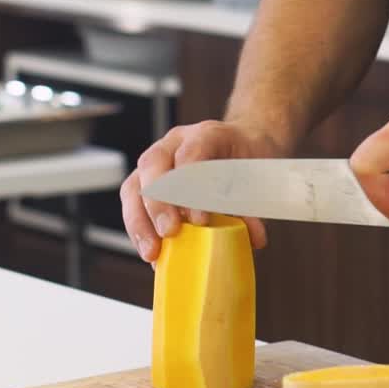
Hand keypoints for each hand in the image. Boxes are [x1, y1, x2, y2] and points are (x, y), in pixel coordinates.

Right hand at [121, 121, 283, 261]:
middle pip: (153, 165)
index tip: (200, 220)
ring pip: (134, 185)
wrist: (239, 147)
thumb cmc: (245, 163)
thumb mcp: (256, 178)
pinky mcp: (144, 180)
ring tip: (152, 252)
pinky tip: (152, 253)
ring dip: (140, 222)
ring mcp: (155, 160)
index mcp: (206, 134)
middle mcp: (174, 142)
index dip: (192, 187)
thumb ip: (253, 207)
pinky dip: (140, 230)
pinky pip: (132, 203)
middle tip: (170, 233)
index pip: (191, 154)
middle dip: (158, 203)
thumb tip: (255, 238)